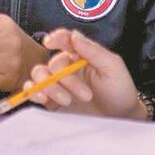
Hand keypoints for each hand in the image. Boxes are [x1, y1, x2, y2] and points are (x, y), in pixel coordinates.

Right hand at [23, 28, 145, 118]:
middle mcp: (68, 68)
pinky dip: (33, 92)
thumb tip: (74, 35)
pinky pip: (35, 92)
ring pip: (40, 76)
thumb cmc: (120, 91)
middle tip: (85, 95)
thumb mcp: (112, 67)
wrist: (121, 119)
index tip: (50, 42)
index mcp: (81, 55)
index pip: (64, 40)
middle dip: (65, 78)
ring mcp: (59, 84)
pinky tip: (42, 97)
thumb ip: (93, 50)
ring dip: (49, 86)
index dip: (55, 38)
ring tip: (67, 100)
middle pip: (52, 63)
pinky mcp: (52, 101)